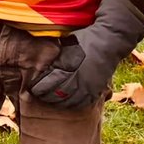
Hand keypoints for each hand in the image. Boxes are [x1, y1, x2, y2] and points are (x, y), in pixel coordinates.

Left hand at [28, 0, 143, 109]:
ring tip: (53, 99)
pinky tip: (69, 100)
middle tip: (41, 95)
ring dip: (58, 102)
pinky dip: (73, 104)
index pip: (46, 85)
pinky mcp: (97, 90)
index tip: (33, 88)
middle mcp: (76, 78)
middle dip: (45, 96)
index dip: (37, 88)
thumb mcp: (66, 44)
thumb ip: (55, 57)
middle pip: (55, 96)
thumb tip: (40, 66)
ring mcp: (88, 86)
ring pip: (68, 102)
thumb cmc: (85, 39)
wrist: (110, 40)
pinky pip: (82, 103)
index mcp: (66, 66)